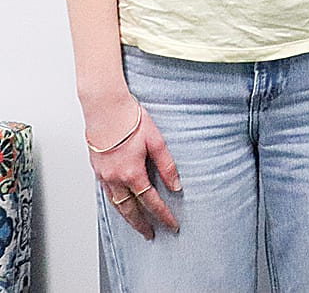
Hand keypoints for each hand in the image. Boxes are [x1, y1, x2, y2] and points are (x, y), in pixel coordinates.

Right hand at [88, 98, 180, 239]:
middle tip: (152, 235)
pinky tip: (121, 205)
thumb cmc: (131, 120)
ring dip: (127, 218)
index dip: (163, 215)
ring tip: (137, 226)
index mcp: (132, 172)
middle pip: (130, 210)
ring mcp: (103, 175)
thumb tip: (176, 186)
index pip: (151, 201)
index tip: (172, 225)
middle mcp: (115, 178)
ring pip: (116, 204)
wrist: (105, 108)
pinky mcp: (97, 169)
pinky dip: (115, 204)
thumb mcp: (156, 141)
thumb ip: (167, 165)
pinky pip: (107, 193)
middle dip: (142, 224)